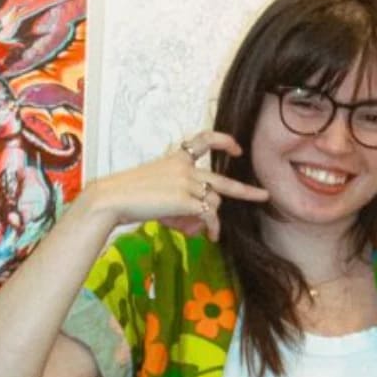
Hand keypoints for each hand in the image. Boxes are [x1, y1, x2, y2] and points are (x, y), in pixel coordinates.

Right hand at [84, 129, 268, 240]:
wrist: (113, 198)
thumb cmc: (127, 194)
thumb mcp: (155, 185)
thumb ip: (179, 197)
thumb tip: (199, 220)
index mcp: (176, 158)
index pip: (204, 139)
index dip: (223, 141)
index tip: (236, 148)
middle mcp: (185, 168)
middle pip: (222, 180)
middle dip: (246, 190)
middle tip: (264, 195)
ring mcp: (186, 183)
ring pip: (214, 203)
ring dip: (214, 221)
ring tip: (210, 234)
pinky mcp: (185, 200)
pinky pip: (209, 216)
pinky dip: (212, 228)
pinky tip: (210, 237)